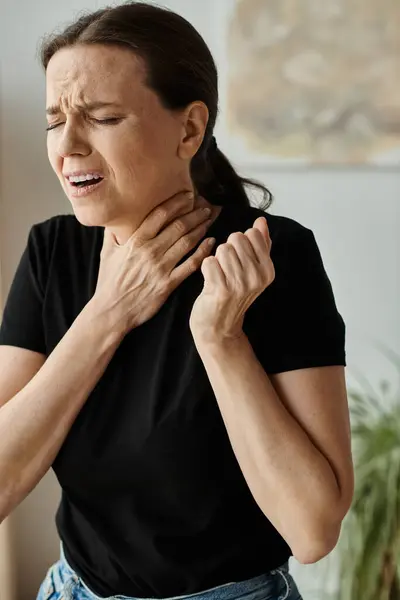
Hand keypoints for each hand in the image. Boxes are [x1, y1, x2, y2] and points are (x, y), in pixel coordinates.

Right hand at [93, 191, 215, 334]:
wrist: (112, 311)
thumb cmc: (109, 282)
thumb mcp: (107, 253)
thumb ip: (113, 233)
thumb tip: (116, 217)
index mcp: (135, 241)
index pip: (159, 215)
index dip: (176, 203)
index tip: (188, 195)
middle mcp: (150, 252)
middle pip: (178, 226)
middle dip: (195, 214)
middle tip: (207, 206)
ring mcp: (160, 268)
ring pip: (187, 242)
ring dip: (201, 228)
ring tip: (210, 219)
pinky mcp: (168, 284)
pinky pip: (190, 265)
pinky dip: (203, 252)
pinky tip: (211, 243)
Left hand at [189, 216, 274, 342]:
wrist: (219, 327)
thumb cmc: (233, 295)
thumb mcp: (252, 270)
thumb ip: (260, 244)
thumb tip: (261, 221)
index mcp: (268, 270)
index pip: (251, 234)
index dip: (239, 244)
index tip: (239, 262)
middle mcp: (257, 277)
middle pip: (235, 239)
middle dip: (227, 250)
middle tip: (227, 271)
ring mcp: (240, 284)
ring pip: (222, 249)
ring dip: (216, 260)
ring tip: (219, 277)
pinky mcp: (221, 289)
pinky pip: (209, 261)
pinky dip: (206, 269)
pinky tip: (211, 282)